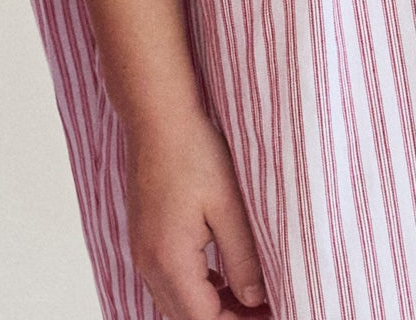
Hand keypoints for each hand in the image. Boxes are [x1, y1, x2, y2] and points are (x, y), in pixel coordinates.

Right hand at [124, 109, 269, 318]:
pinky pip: (167, 284)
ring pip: (176, 304)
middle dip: (228, 319)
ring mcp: (142, 251)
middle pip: (188, 319)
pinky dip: (194, 291)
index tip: (273, 313)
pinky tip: (220, 278)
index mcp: (170, 260)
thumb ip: (243, 259)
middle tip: (266, 308)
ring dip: (210, 309)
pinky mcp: (143, 239)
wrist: (155, 115)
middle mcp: (149, 263)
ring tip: (249, 298)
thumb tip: (257, 300)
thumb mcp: (229, 206)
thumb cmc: (192, 151)